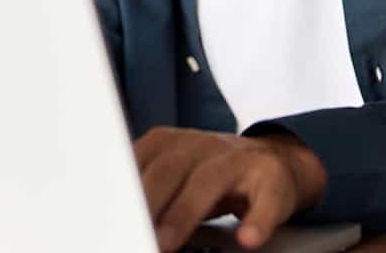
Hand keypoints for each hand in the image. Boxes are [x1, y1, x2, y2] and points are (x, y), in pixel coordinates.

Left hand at [133, 126, 326, 251]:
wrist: (275, 162)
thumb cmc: (213, 174)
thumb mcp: (177, 171)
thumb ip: (148, 185)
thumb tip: (114, 216)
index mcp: (173, 142)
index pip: (141, 160)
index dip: (124, 187)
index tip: (110, 214)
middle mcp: (203, 144)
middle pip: (169, 169)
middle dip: (148, 202)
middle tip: (133, 232)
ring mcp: (239, 160)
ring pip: (209, 181)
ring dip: (185, 213)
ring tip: (168, 243)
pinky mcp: (272, 180)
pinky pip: (265, 200)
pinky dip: (257, 220)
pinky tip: (247, 238)